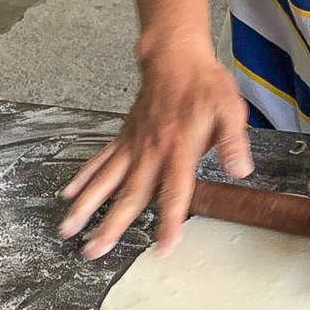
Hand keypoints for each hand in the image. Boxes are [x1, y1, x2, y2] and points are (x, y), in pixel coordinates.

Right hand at [58, 45, 251, 258]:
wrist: (175, 56)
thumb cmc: (204, 85)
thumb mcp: (230, 109)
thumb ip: (233, 142)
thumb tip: (241, 170)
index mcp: (179, 148)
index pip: (174, 192)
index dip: (169, 221)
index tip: (163, 248)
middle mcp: (151, 151)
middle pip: (128, 195)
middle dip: (110, 226)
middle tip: (92, 253)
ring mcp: (133, 144)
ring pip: (106, 181)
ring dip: (86, 207)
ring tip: (67, 230)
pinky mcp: (124, 137)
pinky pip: (100, 160)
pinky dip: (84, 178)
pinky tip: (69, 195)